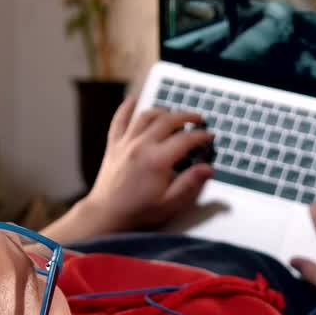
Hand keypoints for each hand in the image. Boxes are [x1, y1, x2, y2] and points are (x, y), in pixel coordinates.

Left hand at [80, 98, 213, 232]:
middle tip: (197, 119)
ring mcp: (126, 143)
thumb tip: (208, 168)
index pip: (185, 139)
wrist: (106, 215)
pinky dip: (126, 108)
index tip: (208, 136)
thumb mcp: (170, 203)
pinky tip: (132, 99)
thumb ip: (190, 183)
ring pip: (146, 116)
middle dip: (186, 117)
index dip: (200, 136)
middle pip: (168, 121)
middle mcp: (141, 146)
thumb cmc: (138, 212)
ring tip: (173, 113)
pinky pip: (119, 121)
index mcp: (157, 160)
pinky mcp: (114, 146)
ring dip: (162, 111)